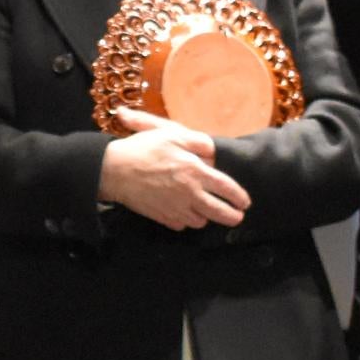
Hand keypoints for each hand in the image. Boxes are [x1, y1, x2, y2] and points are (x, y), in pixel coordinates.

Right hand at [99, 106, 249, 229]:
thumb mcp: (172, 134)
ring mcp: (175, 208)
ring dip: (206, 217)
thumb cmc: (143, 149)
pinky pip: (181, 225)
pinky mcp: (161, 216)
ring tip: (206, 211)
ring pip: (200, 221)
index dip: (239, 197)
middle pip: (219, 212)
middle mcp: (190, 194)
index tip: (245, 202)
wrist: (113, 170)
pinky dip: (186, 220)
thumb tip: (212, 152)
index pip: (227, 189)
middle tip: (237, 217)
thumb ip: (198, 142)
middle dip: (232, 217)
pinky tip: (184, 212)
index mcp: (196, 172)